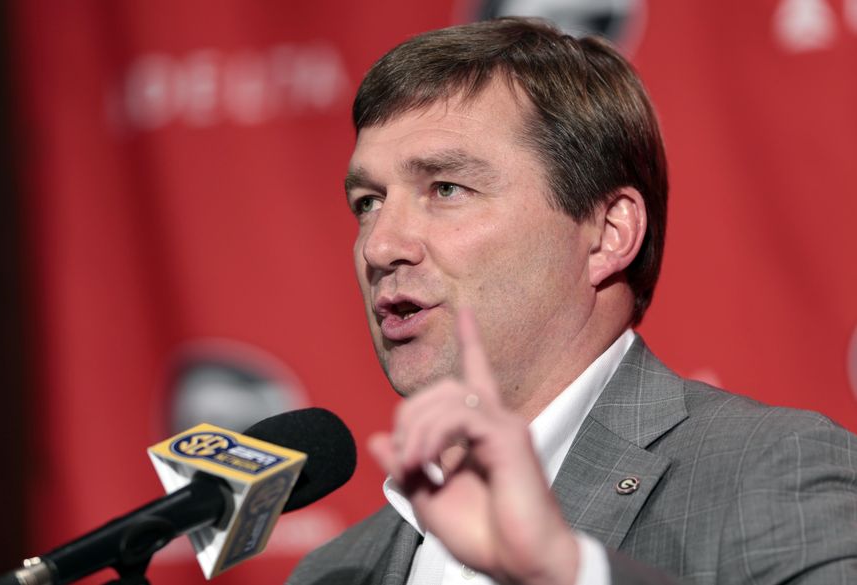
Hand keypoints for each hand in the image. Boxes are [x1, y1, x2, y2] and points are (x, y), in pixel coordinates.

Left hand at [368, 308, 579, 584]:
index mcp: (481, 433)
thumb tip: (376, 439)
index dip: (471, 340)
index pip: (476, 373)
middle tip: (403, 461)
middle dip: (409, 416)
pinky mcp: (510, 439)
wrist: (522, 566)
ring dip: (417, 431)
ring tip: (412, 467)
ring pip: (448, 398)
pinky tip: (426, 465)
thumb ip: (404, 467)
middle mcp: (498, 422)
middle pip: (443, 388)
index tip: (465, 309)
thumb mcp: (429, 499)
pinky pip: (460, 417)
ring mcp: (506, 427)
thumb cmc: (486, 536)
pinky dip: (433, 438)